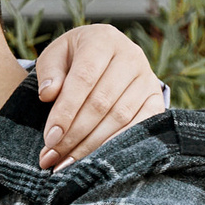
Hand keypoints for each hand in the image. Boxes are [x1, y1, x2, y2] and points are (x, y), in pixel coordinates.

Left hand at [34, 24, 168, 169]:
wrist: (106, 56)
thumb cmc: (74, 58)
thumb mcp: (56, 56)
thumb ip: (49, 73)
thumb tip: (48, 95)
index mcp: (103, 40)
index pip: (83, 78)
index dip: (66, 111)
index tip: (50, 138)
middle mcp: (131, 56)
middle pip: (102, 103)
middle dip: (74, 135)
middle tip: (52, 158)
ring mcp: (147, 78)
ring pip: (120, 118)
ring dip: (92, 145)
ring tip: (66, 164)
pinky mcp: (156, 98)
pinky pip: (140, 126)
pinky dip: (118, 144)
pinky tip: (97, 160)